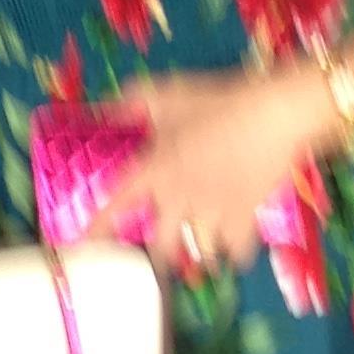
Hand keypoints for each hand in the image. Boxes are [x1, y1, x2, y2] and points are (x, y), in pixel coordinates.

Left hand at [88, 67, 322, 275]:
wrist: (270, 116)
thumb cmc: (215, 103)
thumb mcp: (165, 94)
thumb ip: (130, 102)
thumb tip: (104, 110)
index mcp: (155, 170)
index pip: (118, 204)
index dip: (99, 227)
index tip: (83, 245)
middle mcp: (180, 198)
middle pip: (162, 244)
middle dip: (159, 254)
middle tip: (158, 256)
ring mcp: (214, 210)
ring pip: (200, 250)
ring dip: (197, 256)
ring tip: (196, 259)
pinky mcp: (247, 214)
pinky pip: (238, 248)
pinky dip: (237, 254)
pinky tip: (234, 255)